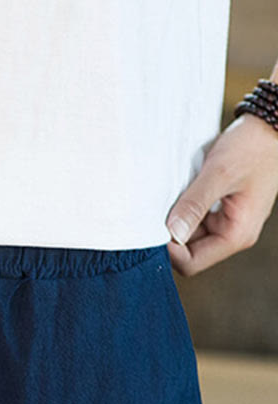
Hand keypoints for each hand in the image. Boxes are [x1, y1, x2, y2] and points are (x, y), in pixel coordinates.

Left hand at [165, 113, 277, 276]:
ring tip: (166, 203)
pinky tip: (174, 197)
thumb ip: (194, 204)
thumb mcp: (219, 174)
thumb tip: (172, 233)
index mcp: (236, 235)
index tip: (153, 230)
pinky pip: (192, 222)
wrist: (269, 125)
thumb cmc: (251, 147)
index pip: (192, 263)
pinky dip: (180, 213)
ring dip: (173, 225)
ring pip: (187, 238)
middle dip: (169, 239)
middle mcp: (231, 235)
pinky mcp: (219, 212)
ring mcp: (225, 224)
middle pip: (187, 254)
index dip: (169, 252)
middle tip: (153, 216)